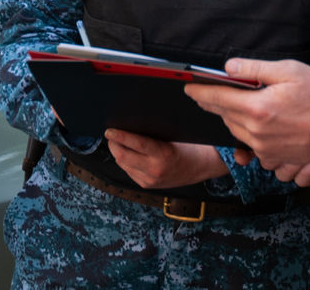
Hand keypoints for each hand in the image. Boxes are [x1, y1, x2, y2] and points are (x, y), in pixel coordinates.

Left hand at [105, 129, 227, 189]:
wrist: (200, 166)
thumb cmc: (188, 146)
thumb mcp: (172, 135)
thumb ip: (152, 132)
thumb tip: (130, 124)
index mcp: (163, 154)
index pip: (134, 144)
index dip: (119, 135)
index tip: (109, 130)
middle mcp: (154, 170)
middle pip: (122, 156)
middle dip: (113, 144)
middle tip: (111, 134)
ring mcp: (150, 180)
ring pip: (122, 164)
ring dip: (118, 152)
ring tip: (118, 142)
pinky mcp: (147, 185)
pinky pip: (128, 171)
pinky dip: (125, 161)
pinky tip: (129, 153)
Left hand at [185, 58, 309, 175]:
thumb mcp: (287, 71)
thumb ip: (254, 69)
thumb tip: (228, 67)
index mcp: (257, 108)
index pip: (218, 99)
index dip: (200, 92)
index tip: (187, 87)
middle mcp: (256, 132)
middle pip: (224, 116)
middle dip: (216, 104)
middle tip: (212, 93)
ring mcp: (264, 149)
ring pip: (236, 132)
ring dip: (233, 118)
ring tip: (242, 105)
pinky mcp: (274, 159)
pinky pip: (252, 147)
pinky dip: (250, 135)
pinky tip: (261, 124)